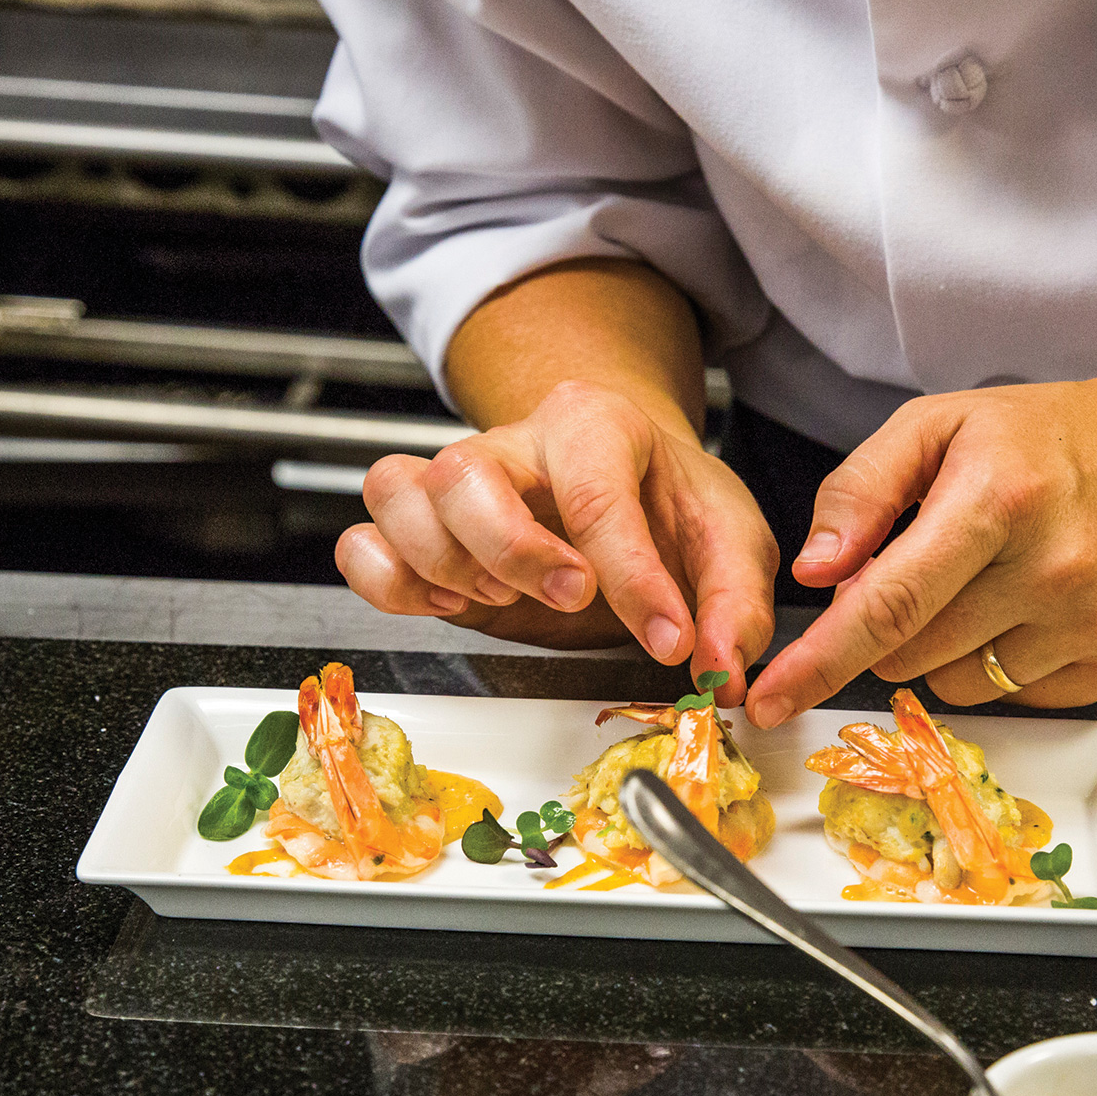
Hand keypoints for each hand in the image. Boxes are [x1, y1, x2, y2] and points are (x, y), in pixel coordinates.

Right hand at [334, 380, 777, 700]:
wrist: (627, 478)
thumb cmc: (667, 504)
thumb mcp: (728, 541)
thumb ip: (734, 605)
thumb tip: (722, 670)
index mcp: (595, 425)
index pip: (596, 494)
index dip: (634, 579)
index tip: (669, 639)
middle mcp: (513, 443)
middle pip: (464, 472)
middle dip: (511, 550)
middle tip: (569, 598)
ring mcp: (456, 481)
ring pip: (397, 493)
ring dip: (443, 565)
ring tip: (502, 600)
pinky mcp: (422, 529)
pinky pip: (362, 540)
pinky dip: (388, 582)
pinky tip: (449, 606)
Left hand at [744, 373, 1096, 724]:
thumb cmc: (1043, 439)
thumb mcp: (938, 425)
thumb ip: (860, 492)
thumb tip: (811, 574)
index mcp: (998, 499)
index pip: (888, 604)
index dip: (819, 660)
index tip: (769, 699)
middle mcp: (1054, 568)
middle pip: (912, 654)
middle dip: (886, 629)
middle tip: (920, 572)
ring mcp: (1096, 623)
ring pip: (959, 686)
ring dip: (945, 649)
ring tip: (987, 582)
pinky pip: (1018, 698)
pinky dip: (1001, 664)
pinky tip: (1031, 606)